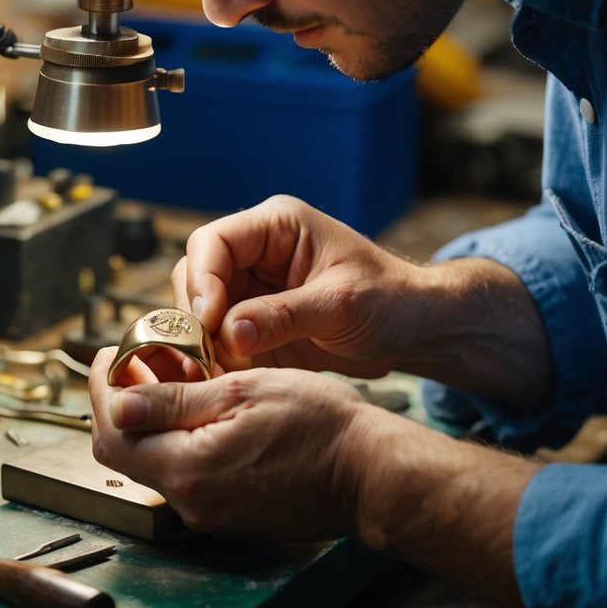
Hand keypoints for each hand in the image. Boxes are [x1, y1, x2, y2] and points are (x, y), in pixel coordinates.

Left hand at [89, 345, 379, 541]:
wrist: (371, 476)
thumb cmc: (320, 427)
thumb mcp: (241, 393)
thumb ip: (173, 402)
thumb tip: (115, 404)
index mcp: (186, 470)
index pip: (110, 434)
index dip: (101, 390)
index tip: (110, 355)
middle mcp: (190, 502)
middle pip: (126, 452)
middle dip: (122, 404)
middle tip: (139, 363)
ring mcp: (210, 513)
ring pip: (156, 462)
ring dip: (154, 421)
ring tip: (176, 377)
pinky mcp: (230, 514)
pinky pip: (187, 476)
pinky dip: (181, 441)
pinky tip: (204, 410)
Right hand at [172, 194, 424, 376]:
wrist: (412, 330)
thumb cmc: (388, 300)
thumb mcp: (340, 305)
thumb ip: (283, 316)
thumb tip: (229, 333)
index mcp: (276, 228)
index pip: (213, 243)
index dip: (201, 280)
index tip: (208, 321)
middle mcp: (255, 254)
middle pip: (195, 276)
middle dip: (196, 315)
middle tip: (209, 354)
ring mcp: (250, 289)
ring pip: (198, 311)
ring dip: (203, 342)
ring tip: (221, 370)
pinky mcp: (252, 323)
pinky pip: (217, 339)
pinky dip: (217, 360)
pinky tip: (228, 379)